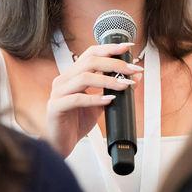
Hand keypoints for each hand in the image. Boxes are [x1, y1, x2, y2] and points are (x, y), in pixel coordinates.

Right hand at [45, 42, 142, 156]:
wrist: (62, 143)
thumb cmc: (77, 122)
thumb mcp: (101, 103)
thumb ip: (114, 90)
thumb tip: (136, 78)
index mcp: (72, 75)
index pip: (90, 54)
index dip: (109, 48)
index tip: (128, 48)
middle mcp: (64, 80)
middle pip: (89, 62)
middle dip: (114, 64)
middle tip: (133, 69)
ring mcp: (58, 93)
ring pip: (84, 78)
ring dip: (108, 80)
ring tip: (124, 85)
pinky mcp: (56, 107)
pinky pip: (77, 99)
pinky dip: (95, 99)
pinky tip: (108, 100)